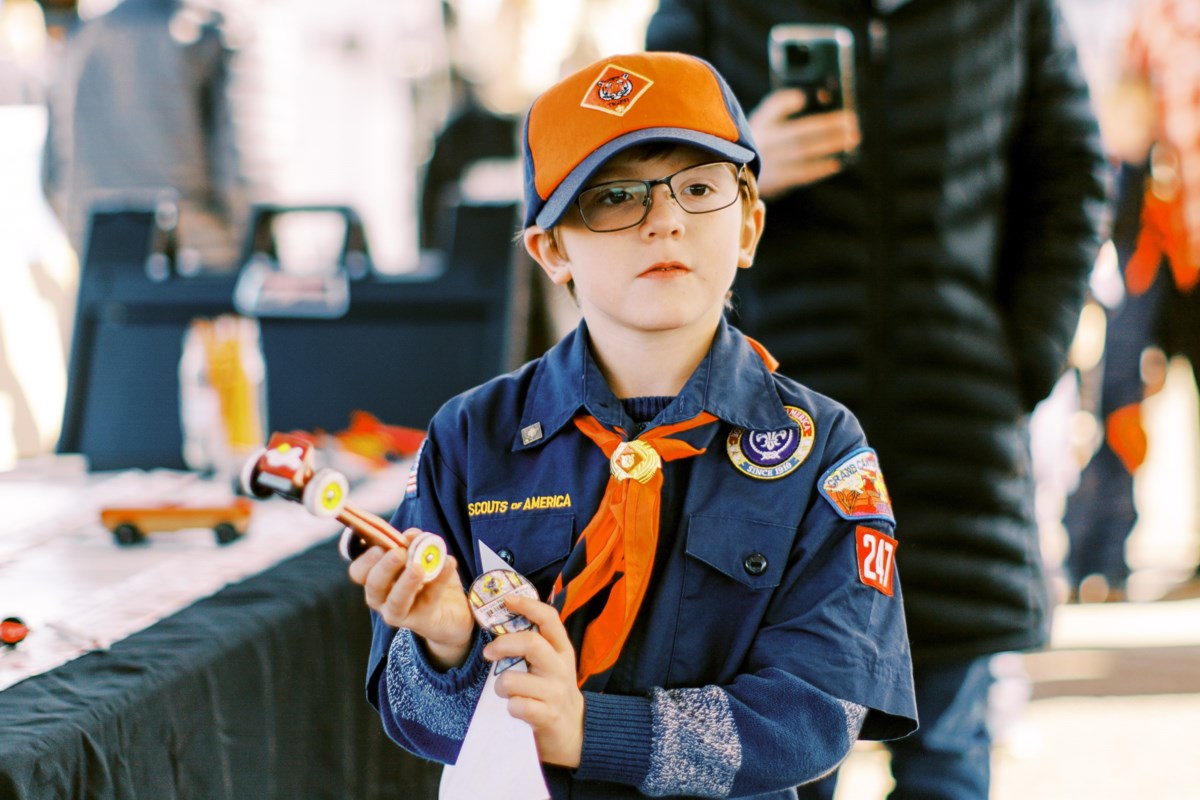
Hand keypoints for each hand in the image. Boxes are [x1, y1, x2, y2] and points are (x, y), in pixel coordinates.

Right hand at [348, 528, 473, 669]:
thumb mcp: (423, 555)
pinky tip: (449, 563)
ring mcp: (400, 613)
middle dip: (384, 568)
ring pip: (396, 602)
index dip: (366, 558)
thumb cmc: (430, 578)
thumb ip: (415, 543)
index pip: (359, 571)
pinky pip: (428, 600)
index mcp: (377, 578)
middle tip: (398, 553)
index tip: (379, 545)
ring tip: (418, 568)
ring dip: (406, 583)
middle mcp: (382, 598)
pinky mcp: (422, 621)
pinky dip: (439, 579)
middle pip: (373, 586)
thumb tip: (412, 535)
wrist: (453, 610)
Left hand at [484, 593, 583, 768]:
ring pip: (514, 679)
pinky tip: (517, 708)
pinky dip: (510, 707)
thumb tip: (506, 617)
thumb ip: (537, 644)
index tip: (507, 600)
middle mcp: (561, 668)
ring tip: (506, 691)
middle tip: (489, 652)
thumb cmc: (553, 692)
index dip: (527, 605)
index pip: (549, 618)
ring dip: (501, 685)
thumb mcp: (553, 664)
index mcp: (563, 650)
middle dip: (503, 644)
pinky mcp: (547, 716)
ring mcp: (556, 692)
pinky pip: (517, 705)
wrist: (573, 733)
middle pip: (531, 643)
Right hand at [748, 88, 860, 199]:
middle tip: (852, 121)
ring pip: (802, 153)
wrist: (735, 176)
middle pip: (798, 132)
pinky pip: (800, 174)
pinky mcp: (773, 182)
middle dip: (827, 126)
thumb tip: (803, 97)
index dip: (791, 101)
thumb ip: (780, 105)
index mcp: (758, 124)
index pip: (775, 107)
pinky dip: (819, 169)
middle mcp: (761, 143)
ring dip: (829, 146)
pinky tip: (836, 164)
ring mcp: (767, 164)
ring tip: (851, 139)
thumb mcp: (761, 119)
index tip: (809, 96)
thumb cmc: (758, 141)